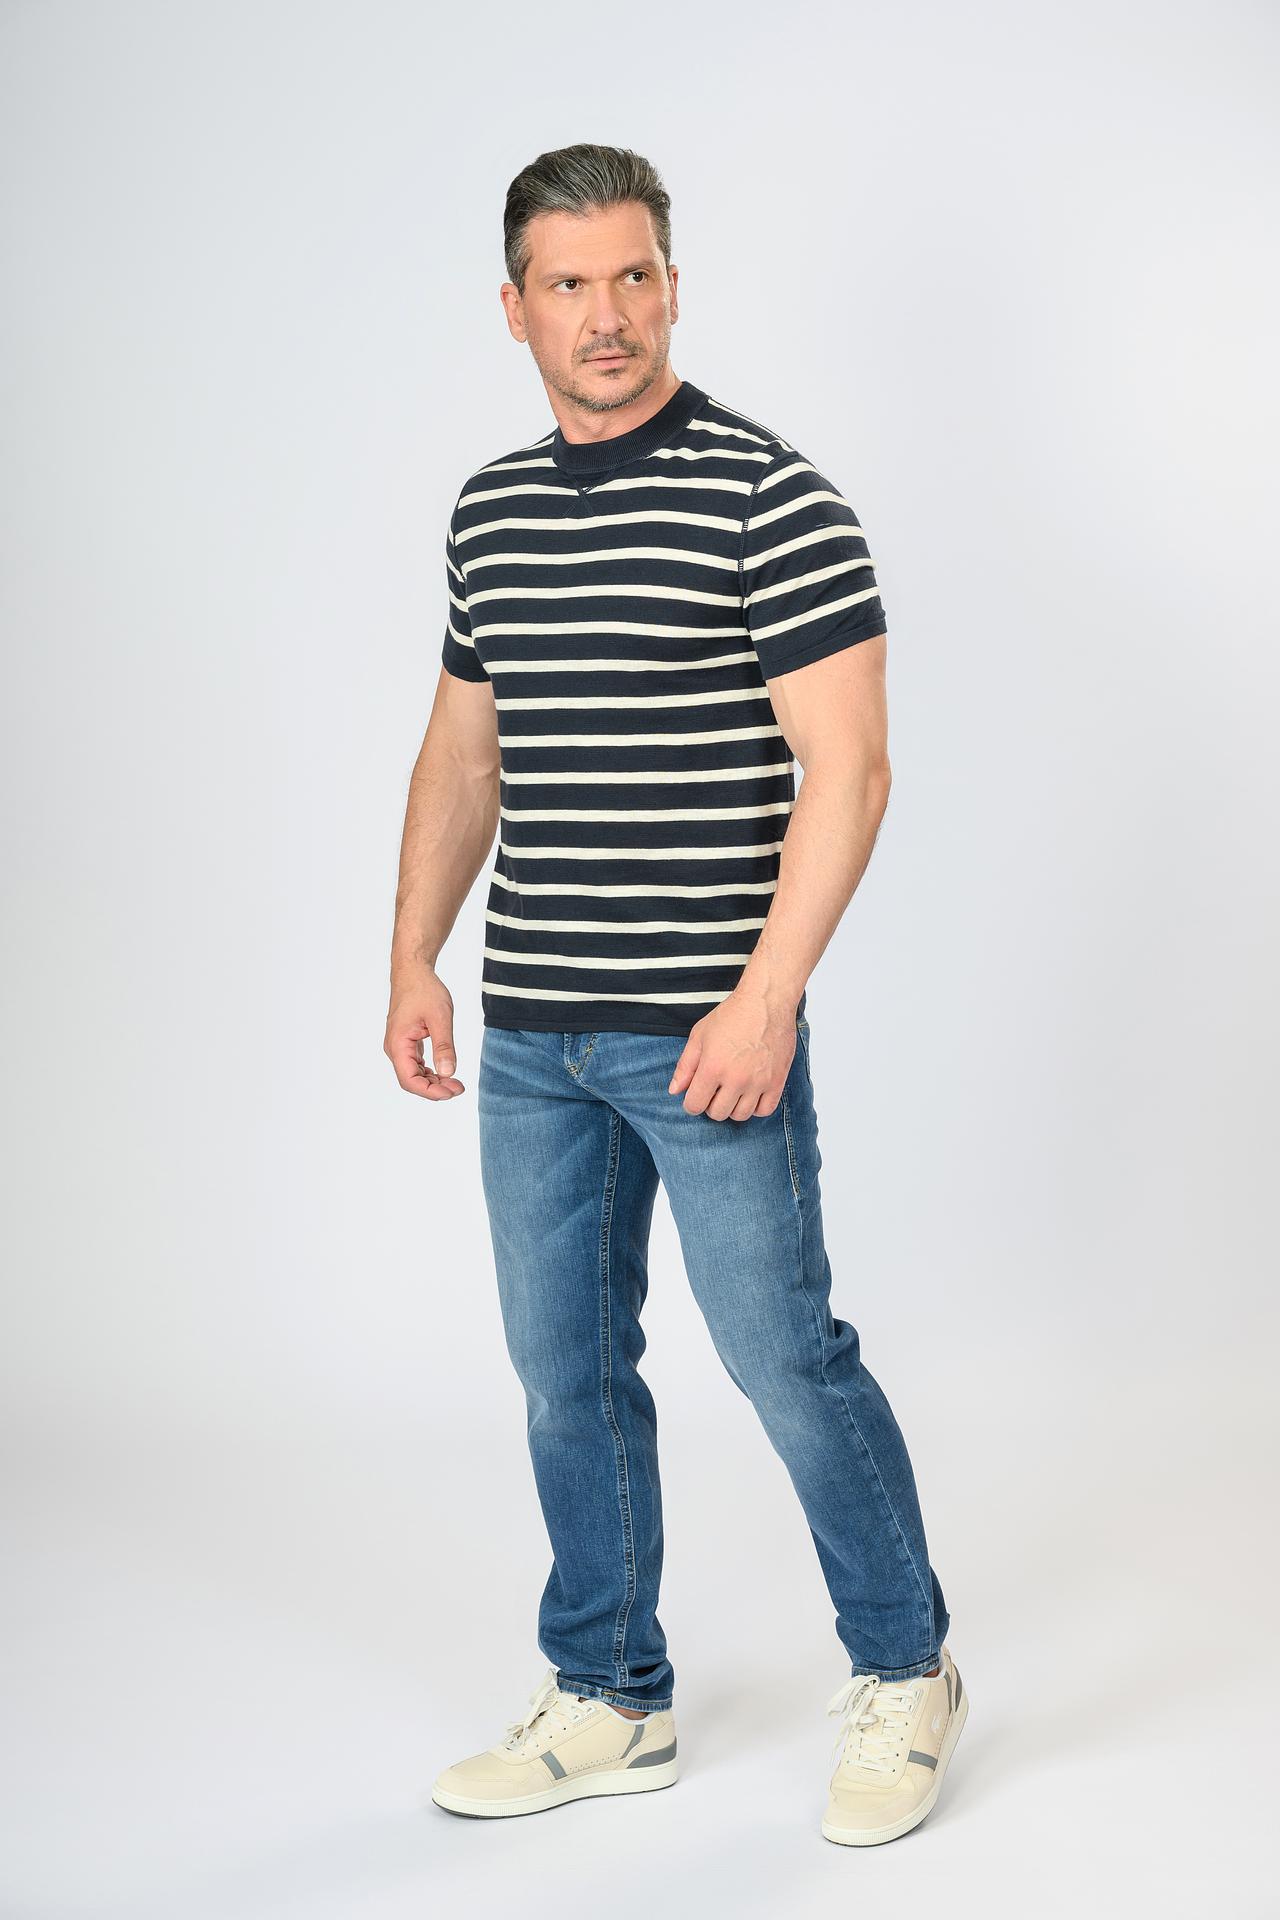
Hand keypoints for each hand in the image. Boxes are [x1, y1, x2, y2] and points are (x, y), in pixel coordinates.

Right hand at [384, 967, 465, 1099]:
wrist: (413, 972)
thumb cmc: (424, 990)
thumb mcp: (440, 1018)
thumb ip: (444, 1046)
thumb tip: (448, 1073)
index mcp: (398, 1044)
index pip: (409, 1080)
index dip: (430, 1091)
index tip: (451, 1092)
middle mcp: (395, 1049)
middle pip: (411, 1080)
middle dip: (435, 1089)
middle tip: (459, 1088)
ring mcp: (399, 1046)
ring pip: (414, 1074)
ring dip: (434, 1081)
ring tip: (456, 1083)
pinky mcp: (407, 1042)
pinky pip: (416, 1064)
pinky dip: (431, 1071)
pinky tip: (446, 1072)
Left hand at [667, 990, 798, 1120]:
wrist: (766, 1002)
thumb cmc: (731, 1015)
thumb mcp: (699, 1036)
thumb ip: (685, 1066)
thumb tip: (675, 1090)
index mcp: (712, 1067)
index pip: (695, 1105)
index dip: (691, 1103)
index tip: (696, 1096)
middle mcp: (736, 1079)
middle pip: (718, 1114)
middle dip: (711, 1105)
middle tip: (715, 1091)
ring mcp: (758, 1082)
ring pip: (741, 1115)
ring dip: (733, 1107)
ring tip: (732, 1091)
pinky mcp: (777, 1081)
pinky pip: (765, 1110)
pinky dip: (756, 1108)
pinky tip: (750, 1094)